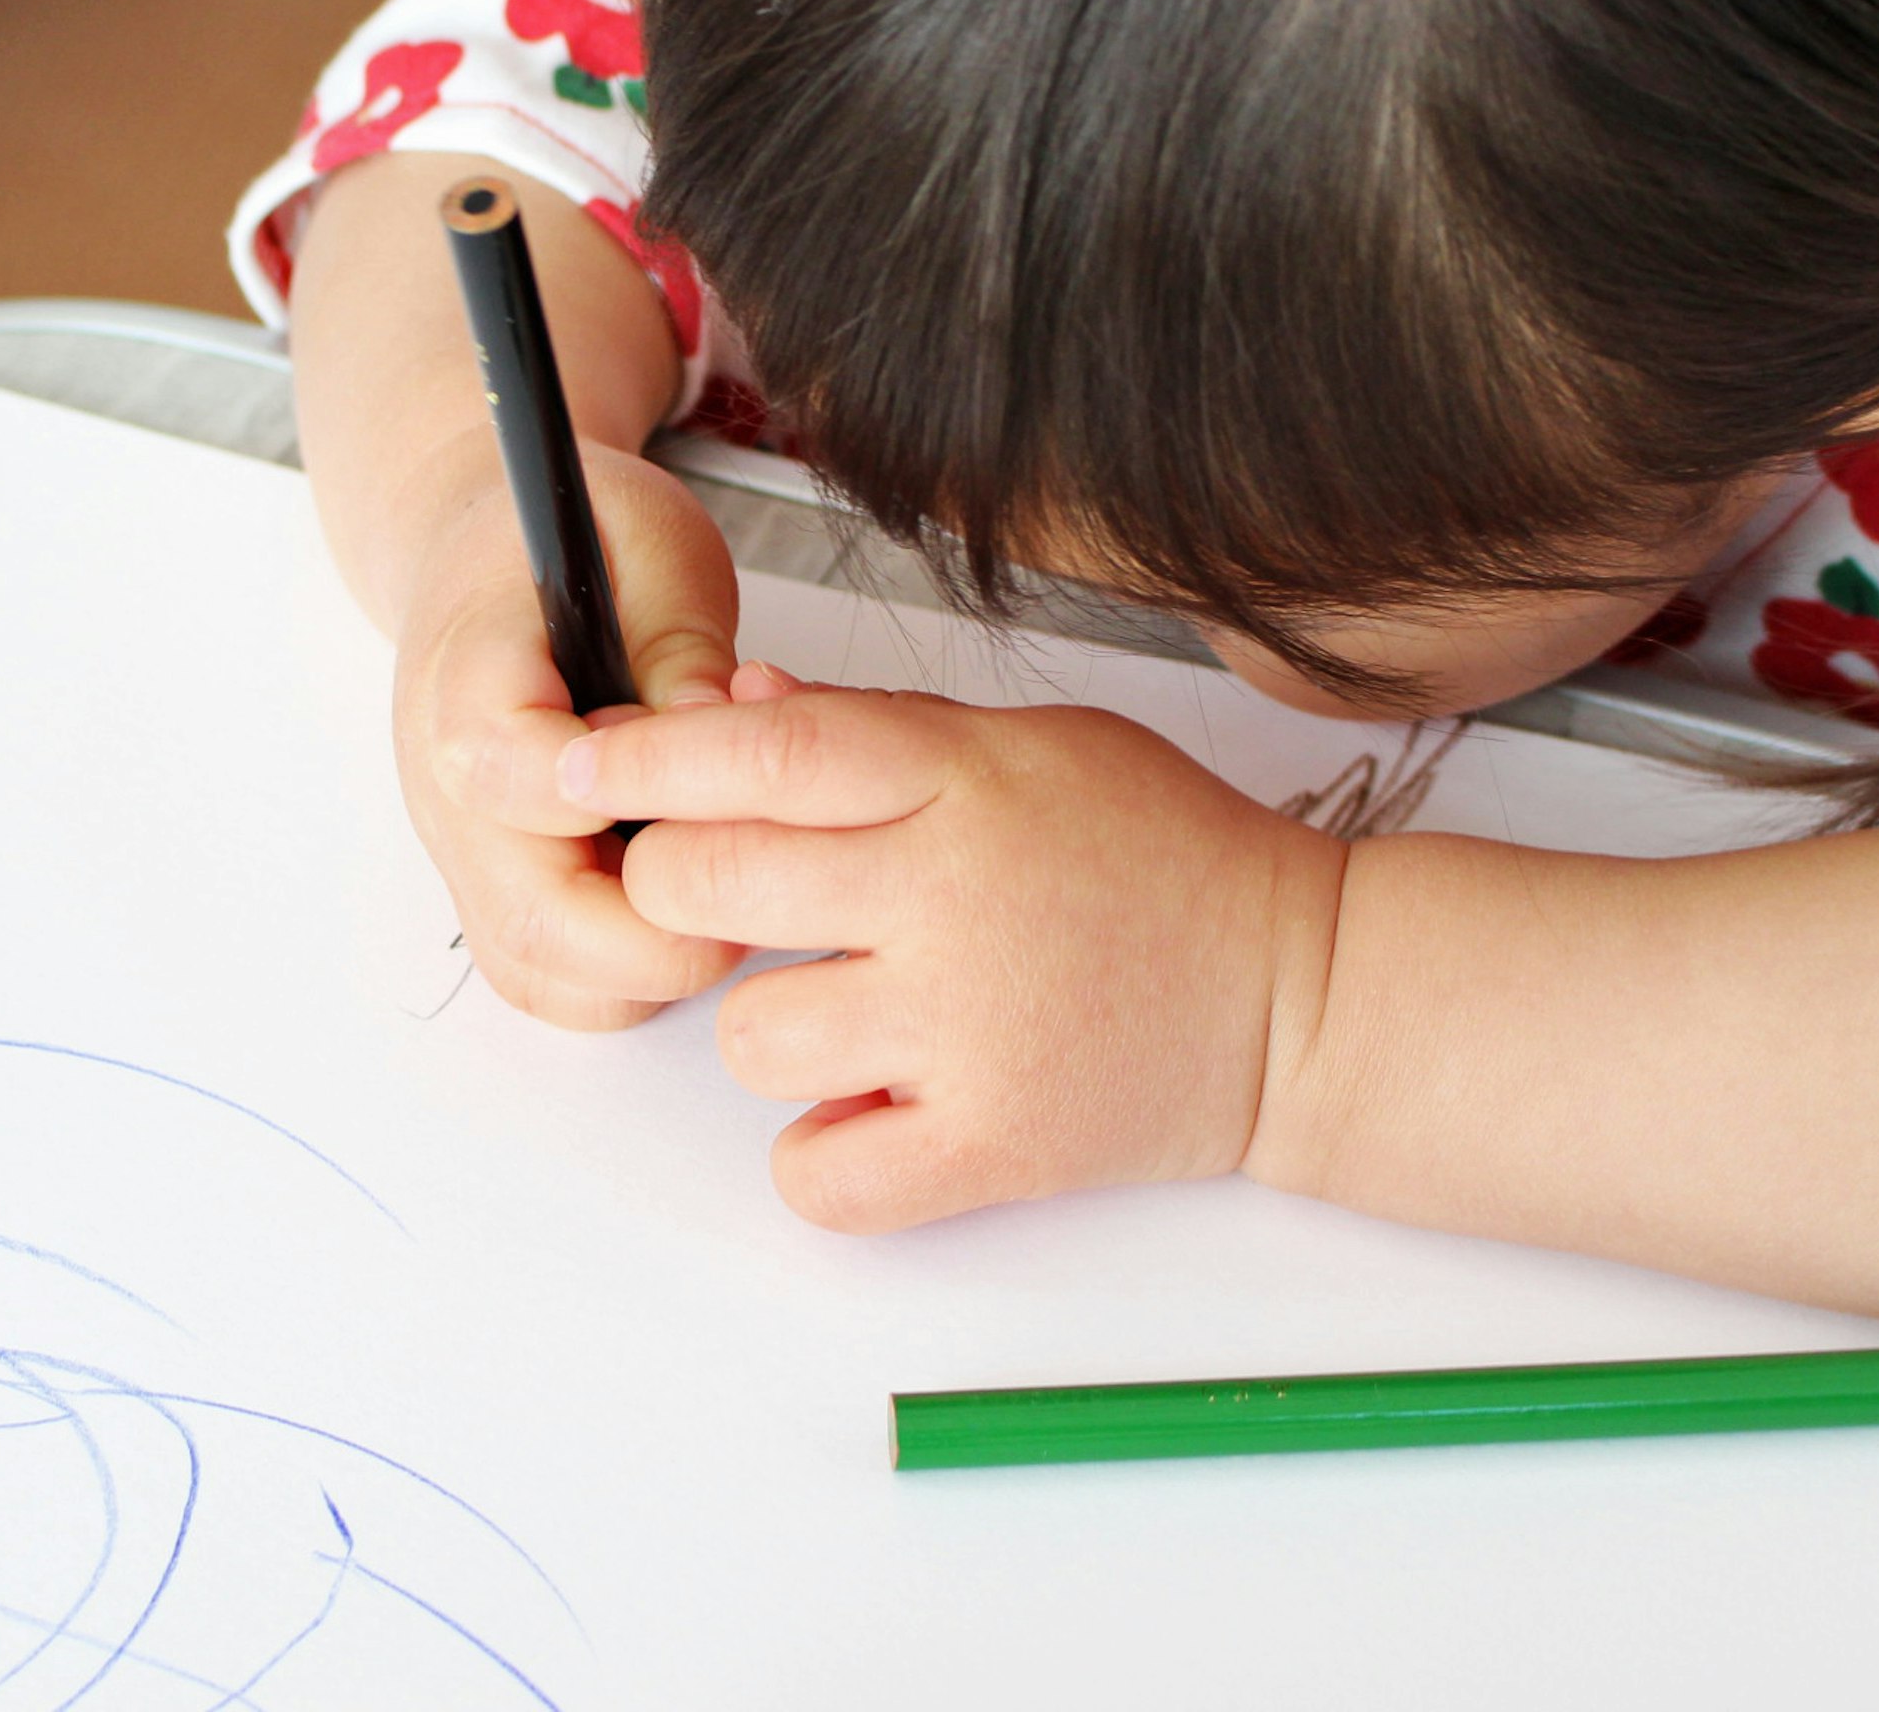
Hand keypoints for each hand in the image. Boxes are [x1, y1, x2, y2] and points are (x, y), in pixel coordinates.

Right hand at [386, 435, 750, 1029]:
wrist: (488, 562)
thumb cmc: (568, 549)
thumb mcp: (648, 551)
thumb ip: (680, 645)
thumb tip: (727, 737)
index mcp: (465, 686)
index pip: (513, 778)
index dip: (622, 797)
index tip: (707, 781)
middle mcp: (447, 792)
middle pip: (530, 922)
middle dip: (661, 933)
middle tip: (756, 886)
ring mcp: (466, 856)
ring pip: (539, 974)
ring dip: (645, 969)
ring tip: (722, 896)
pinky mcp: (497, 894)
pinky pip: (550, 977)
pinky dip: (625, 974)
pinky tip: (685, 907)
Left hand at [563, 680, 1347, 1230]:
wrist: (1298, 996)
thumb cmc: (1158, 855)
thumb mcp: (1030, 744)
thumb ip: (875, 729)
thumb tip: (730, 703)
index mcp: (963, 782)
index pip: (759, 753)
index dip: (646, 758)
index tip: (580, 765)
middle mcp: (954, 899)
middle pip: (710, 888)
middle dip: (683, 889)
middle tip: (734, 900)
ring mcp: (970, 1032)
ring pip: (749, 1041)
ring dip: (773, 1029)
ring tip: (856, 1009)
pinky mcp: (992, 1148)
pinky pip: (819, 1176)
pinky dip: (827, 1151)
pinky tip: (878, 1102)